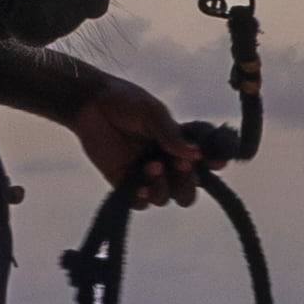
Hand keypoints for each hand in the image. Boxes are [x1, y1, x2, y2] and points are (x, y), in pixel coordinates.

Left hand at [70, 77, 203, 205]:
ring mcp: (146, 175)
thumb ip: (171, 134)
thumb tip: (195, 155)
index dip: (214, 164)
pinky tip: (140, 188)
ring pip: (166, 197)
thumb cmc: (123, 101)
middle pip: (189, 188)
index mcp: (179, 143)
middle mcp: (166, 162)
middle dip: (188, 183)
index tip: (214, 162)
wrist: (88, 105)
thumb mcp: (152, 112)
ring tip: (151, 166)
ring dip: (163, 186)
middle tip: (180, 167)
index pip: (205, 160)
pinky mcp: (124, 183)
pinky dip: (143, 199)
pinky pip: (140, 202)